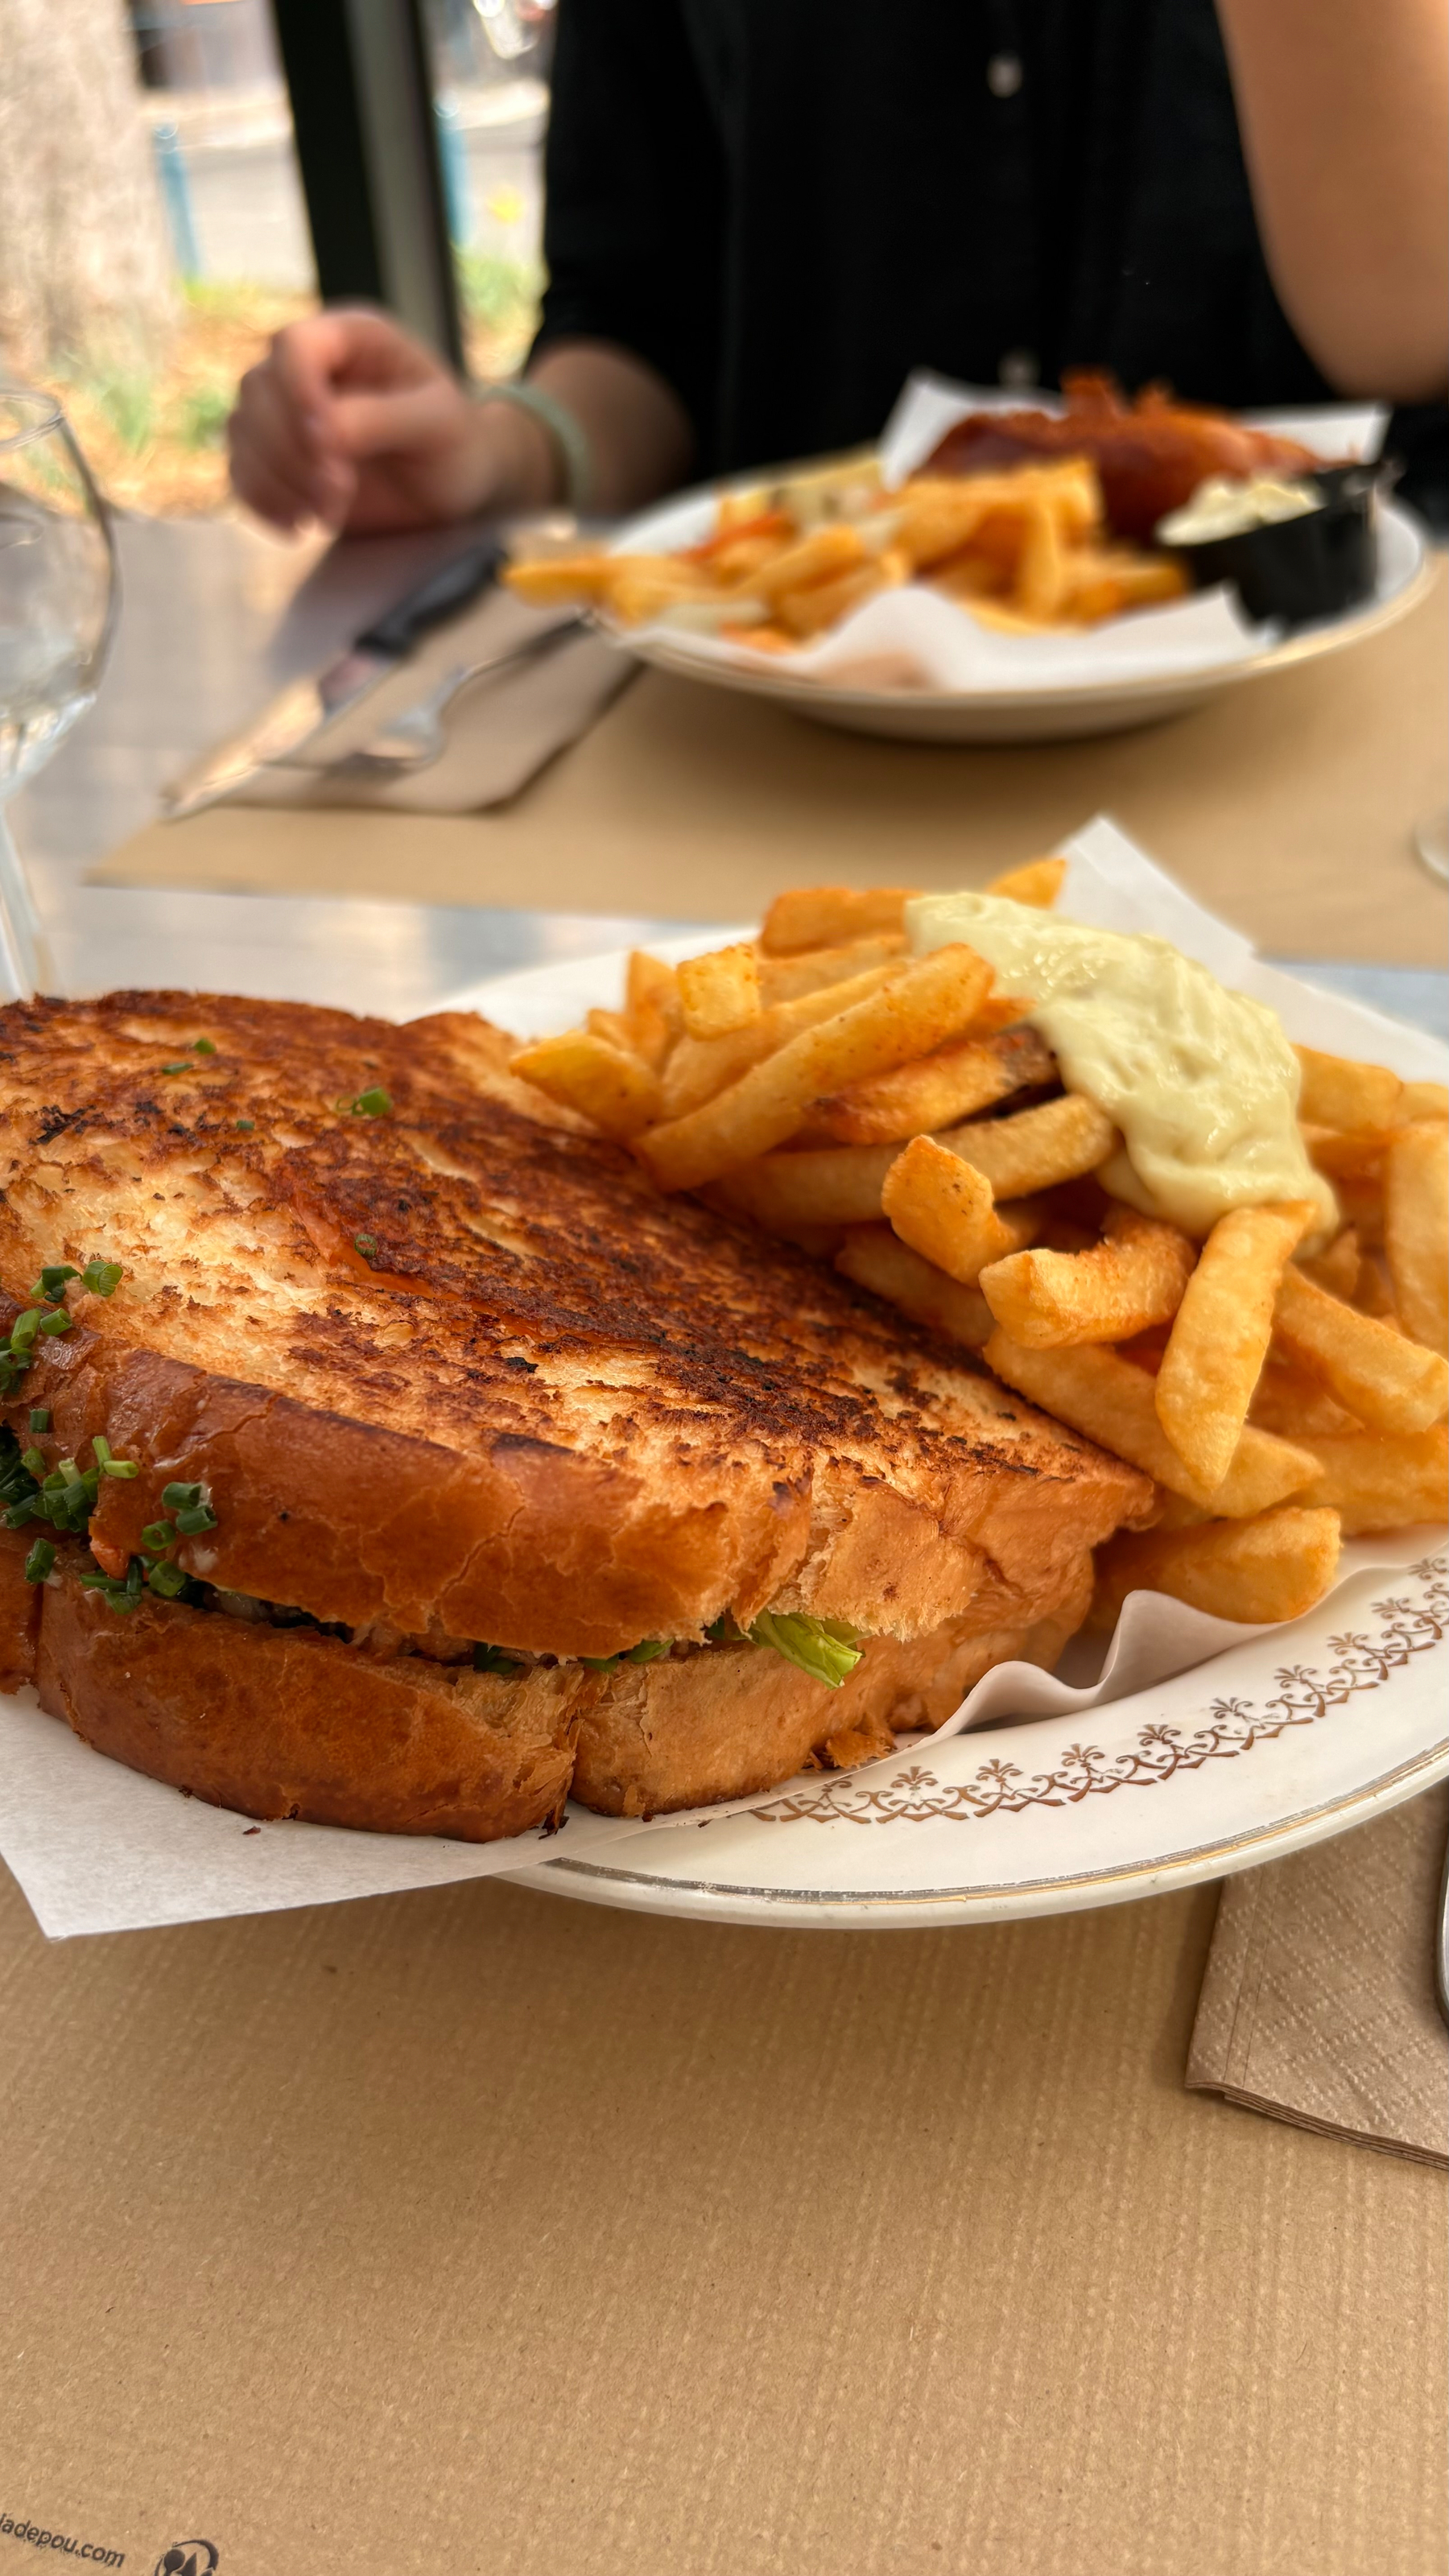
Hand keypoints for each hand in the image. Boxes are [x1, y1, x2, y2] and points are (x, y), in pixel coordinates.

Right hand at [227, 306, 555, 534]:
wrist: (452, 487)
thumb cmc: (454, 443)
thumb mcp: (436, 423)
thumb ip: (380, 418)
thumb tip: (321, 433)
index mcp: (349, 337)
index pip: (293, 345)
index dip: (298, 392)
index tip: (327, 447)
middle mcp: (307, 366)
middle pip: (259, 391)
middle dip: (292, 451)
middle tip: (338, 492)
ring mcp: (284, 410)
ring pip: (242, 432)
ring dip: (276, 481)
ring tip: (327, 513)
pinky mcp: (275, 458)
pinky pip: (240, 473)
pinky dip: (261, 502)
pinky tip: (299, 526)